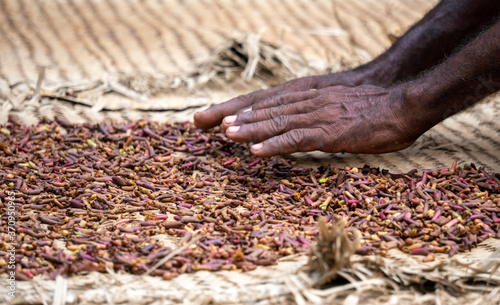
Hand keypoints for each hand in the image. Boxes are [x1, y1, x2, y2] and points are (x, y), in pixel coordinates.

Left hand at [219, 84, 423, 156]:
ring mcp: (316, 115)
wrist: (401, 95)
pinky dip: (275, 145)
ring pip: (275, 121)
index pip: (258, 99)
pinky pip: (298, 139)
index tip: (207, 117)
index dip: (231, 107)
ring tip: (222, 132)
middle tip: (198, 122)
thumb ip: (305, 108)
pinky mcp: (331, 133)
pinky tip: (255, 153)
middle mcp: (303, 100)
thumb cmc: (366, 101)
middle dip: (227, 115)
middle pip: (259, 107)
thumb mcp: (329, 98)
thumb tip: (285, 120)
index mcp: (301, 93)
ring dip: (248, 128)